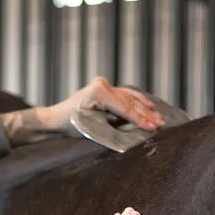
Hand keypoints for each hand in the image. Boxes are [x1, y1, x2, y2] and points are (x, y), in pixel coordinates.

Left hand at [0, 78, 165, 145]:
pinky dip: (136, 100)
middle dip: (146, 114)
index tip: (153, 127)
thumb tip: (133, 130)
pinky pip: (124, 94)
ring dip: (144, 107)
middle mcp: (101, 85)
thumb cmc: (68, 126)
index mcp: (98, 93)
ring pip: (129, 97)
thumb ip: (113, 127)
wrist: (54, 119)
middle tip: (160, 123)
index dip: (140, 119)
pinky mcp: (103, 88)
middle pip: (129, 102)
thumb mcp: (91, 128)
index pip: (125, 108)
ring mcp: (102, 85)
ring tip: (157, 116)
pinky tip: (148, 105)